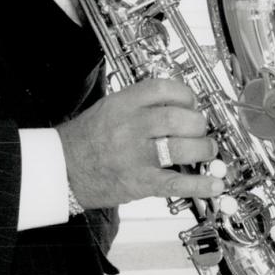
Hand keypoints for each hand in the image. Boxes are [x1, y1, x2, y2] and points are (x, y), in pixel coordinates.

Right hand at [56, 78, 224, 207]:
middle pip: (181, 118)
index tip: (192, 102)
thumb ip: (140, 106)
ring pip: (184, 147)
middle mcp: (131, 126)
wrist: (60, 169)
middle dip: (199, 125)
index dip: (186, 94)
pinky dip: (200, 184)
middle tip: (200, 131)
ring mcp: (136, 155)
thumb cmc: (83, 141)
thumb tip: (178, 108)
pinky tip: (214, 184)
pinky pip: (177, 182)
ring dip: (204, 150)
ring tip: (206, 153)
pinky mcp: (139, 182)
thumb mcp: (108, 109)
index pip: (165, 89)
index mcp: (123, 104)